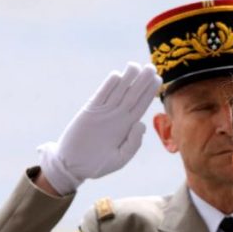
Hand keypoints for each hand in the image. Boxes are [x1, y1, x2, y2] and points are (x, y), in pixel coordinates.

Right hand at [38, 62, 161, 194]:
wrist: (73, 166)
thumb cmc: (98, 164)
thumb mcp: (120, 158)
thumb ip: (132, 144)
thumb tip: (141, 124)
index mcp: (127, 126)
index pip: (141, 105)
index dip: (149, 92)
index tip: (159, 79)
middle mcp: (117, 116)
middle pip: (132, 95)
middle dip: (142, 81)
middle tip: (151, 66)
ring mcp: (103, 112)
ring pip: (118, 92)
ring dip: (127, 79)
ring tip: (135, 65)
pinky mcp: (89, 112)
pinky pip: (100, 96)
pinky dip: (108, 86)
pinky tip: (117, 76)